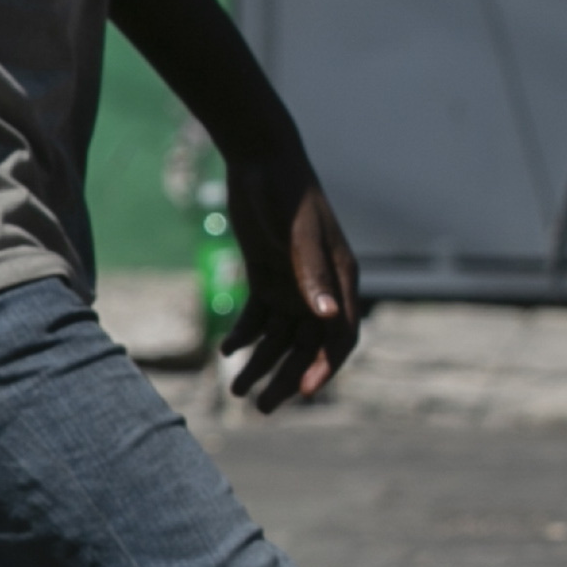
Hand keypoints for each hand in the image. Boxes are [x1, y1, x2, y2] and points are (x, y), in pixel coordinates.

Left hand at [222, 148, 362, 408]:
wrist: (259, 158)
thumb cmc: (285, 191)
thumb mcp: (297, 232)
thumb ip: (310, 273)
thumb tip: (325, 317)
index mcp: (341, 279)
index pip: (339, 337)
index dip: (324, 367)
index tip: (304, 393)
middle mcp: (320, 287)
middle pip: (306, 346)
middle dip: (285, 378)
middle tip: (261, 408)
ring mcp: (294, 283)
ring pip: (279, 338)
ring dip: (260, 364)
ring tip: (235, 391)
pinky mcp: (267, 276)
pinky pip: (258, 317)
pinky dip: (244, 336)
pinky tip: (226, 350)